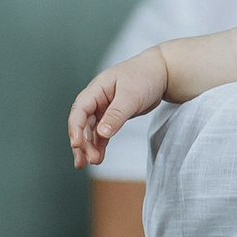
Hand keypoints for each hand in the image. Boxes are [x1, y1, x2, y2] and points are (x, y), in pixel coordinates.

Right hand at [69, 51, 171, 168]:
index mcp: (96, 89)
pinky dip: (99, 145)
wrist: (160, 73)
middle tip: (87, 160)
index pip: (80, 110)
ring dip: (89, 147)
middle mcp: (96, 100)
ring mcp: (103, 109)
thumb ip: (116, 115)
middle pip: (82, 124)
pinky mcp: (112, 117)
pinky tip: (98, 158)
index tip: (76, 144)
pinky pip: (102, 134)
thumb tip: (102, 133)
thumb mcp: (131, 96)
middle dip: (83, 142)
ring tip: (91, 162)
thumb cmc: (144, 77)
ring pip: (91, 131)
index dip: (75, 128)